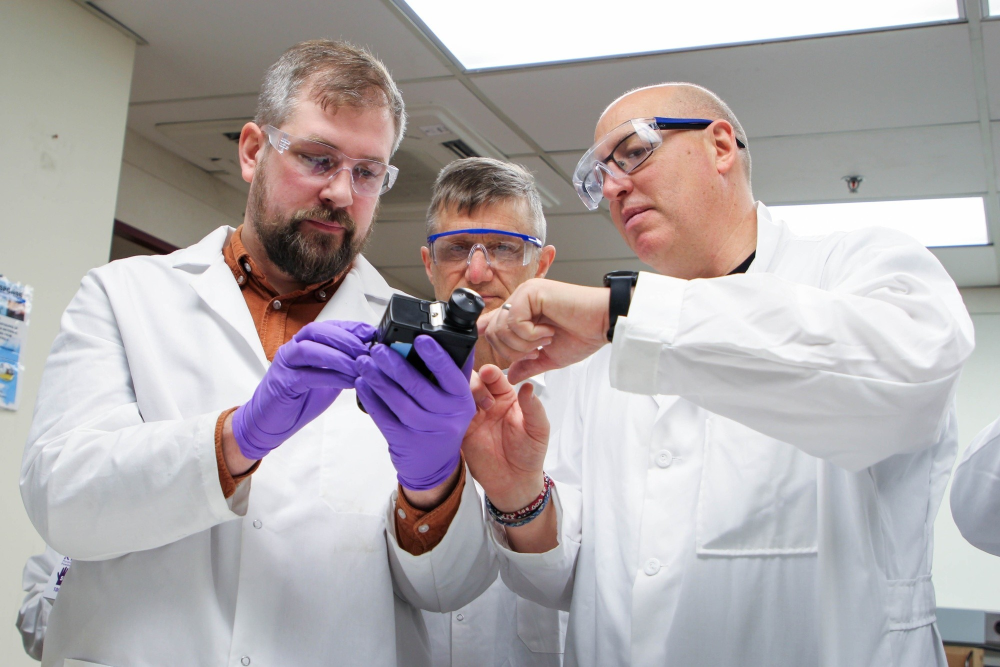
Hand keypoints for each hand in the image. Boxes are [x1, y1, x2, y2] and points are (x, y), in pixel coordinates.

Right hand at [231, 320, 375, 459]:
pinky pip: (307, 375)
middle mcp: (293, 349)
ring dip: (338, 356)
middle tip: (367, 349)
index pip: (328, 326)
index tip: (371, 333)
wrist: (270, 422)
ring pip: (310, 349)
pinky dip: (331, 377)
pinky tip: (348, 381)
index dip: (351, 327)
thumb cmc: (299, 400)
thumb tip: (370, 358)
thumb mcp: (328, 379)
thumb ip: (343, 367)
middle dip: (345, 338)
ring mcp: (285, 365)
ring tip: (360, 365)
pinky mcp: (282, 383)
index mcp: (304, 344)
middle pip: (318, 331)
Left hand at [355, 336, 475, 496]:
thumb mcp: (457, 399)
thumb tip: (450, 336)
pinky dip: (371, 400)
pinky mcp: (404, 441)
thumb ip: (454, 371)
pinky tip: (362, 384)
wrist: (435, 464)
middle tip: (379, 349)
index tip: (420, 338)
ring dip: (379, 380)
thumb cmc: (444, 422)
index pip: (451, 374)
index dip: (436, 356)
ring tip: (365, 362)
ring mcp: (424, 431)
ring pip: (399, 402)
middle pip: (419, 387)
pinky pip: (384, 418)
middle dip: (396, 364)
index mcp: (462, 400)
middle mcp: (446, 416)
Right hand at [463, 365, 548, 511]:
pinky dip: (448, 409)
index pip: (495, 378)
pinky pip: (450, 415)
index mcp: (506, 397)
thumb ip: (533, 408)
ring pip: (459, 395)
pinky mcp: (460, 431)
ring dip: (460, 394)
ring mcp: (472, 416)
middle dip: (474, 383)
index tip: (488, 372)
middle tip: (483, 399)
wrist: (514, 482)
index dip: (490, 373)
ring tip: (468, 405)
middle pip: (473, 381)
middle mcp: (486, 403)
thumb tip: (528, 386)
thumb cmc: (530, 454)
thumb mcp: (538, 430)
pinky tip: (451, 411)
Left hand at [479, 278, 609, 383]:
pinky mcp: (531, 291)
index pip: (491, 329)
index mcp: (522, 311)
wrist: (603, 323)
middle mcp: (520, 299)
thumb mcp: (550, 357)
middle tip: (537, 352)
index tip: (526, 357)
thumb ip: (528, 365)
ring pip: (501, 327)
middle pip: (491, 331)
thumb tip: (511, 377)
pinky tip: (548, 331)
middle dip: (512, 351)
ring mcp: (524, 293)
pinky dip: (531, 334)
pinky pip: (515, 320)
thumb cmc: (583, 335)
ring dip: (524, 343)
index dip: (501, 347)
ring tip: (545, 340)